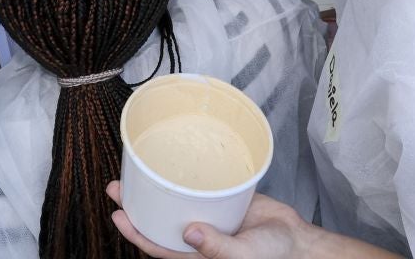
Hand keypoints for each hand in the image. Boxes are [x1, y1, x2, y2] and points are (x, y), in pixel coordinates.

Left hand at [109, 184, 399, 258]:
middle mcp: (197, 237)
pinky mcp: (223, 201)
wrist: (298, 241)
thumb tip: (190, 234)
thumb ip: (217, 247)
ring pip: (174, 204)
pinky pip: (199, 190)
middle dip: (136, 206)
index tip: (117, 214)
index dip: (135, 231)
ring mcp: (209, 218)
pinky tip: (174, 165)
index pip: (157, 245)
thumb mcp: (243, 255)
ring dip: (154, 189)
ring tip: (136, 170)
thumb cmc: (273, 255)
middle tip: (116, 185)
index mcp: (196, 255)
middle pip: (159, 221)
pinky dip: (185, 180)